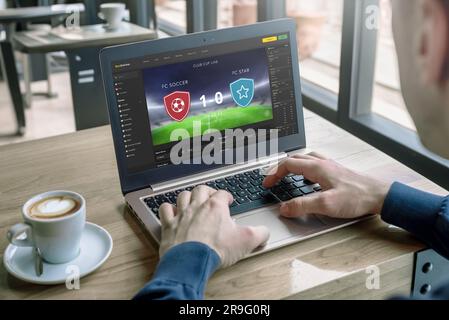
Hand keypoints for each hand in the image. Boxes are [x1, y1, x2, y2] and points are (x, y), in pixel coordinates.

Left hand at [158, 186, 269, 267]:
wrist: (191, 261)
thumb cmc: (215, 249)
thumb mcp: (246, 241)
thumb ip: (259, 234)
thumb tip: (264, 231)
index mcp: (215, 207)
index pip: (222, 193)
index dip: (227, 196)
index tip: (229, 201)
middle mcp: (197, 206)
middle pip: (201, 189)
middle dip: (206, 191)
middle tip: (210, 196)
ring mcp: (181, 215)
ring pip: (182, 196)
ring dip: (188, 196)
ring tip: (192, 200)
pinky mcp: (168, 226)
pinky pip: (165, 209)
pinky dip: (168, 208)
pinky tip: (171, 211)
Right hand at [263, 153, 390, 218]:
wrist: (379, 196)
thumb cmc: (357, 197)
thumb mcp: (326, 204)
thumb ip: (302, 206)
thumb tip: (283, 208)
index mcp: (317, 168)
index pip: (287, 164)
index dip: (273, 173)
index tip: (267, 184)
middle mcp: (323, 163)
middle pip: (295, 159)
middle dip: (280, 168)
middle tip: (272, 180)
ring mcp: (330, 166)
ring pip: (305, 159)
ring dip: (292, 165)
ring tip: (287, 175)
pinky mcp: (337, 172)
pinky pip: (316, 165)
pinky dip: (305, 169)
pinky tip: (309, 180)